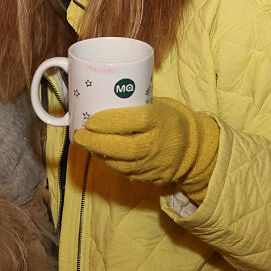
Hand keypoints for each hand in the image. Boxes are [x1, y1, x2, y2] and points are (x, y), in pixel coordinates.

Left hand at [72, 97, 219, 200]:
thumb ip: (132, 103)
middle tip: (79, 135)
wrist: (191, 147)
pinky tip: (100, 154)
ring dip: (100, 154)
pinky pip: (125, 172)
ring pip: (123, 164)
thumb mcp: (155, 104)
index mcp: (159, 119)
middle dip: (97, 142)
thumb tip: (96, 94)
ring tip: (85, 144)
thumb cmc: (166, 119)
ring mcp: (154, 163)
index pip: (134, 121)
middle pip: (126, 148)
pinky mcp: (150, 176)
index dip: (109, 122)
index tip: (90, 120)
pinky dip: (110, 163)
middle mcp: (158, 143)